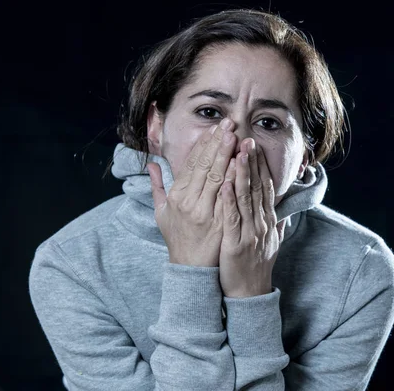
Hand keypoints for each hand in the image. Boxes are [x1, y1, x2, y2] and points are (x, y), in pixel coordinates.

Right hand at [147, 119, 235, 266]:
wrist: (191, 268)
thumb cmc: (178, 237)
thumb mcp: (161, 213)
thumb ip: (157, 186)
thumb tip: (152, 164)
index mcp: (177, 196)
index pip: (192, 164)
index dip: (203, 145)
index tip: (214, 129)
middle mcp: (189, 202)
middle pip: (206, 167)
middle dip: (218, 143)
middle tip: (229, 125)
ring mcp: (205, 213)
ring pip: (217, 178)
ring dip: (227, 156)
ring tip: (237, 138)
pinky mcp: (220, 223)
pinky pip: (228, 197)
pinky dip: (235, 180)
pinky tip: (241, 166)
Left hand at [219, 138, 286, 296]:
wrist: (250, 293)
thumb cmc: (257, 266)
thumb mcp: (272, 242)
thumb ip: (278, 225)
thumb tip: (285, 212)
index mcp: (268, 220)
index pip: (265, 187)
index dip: (260, 165)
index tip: (254, 146)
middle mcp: (262, 223)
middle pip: (257, 187)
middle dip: (252, 162)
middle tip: (247, 138)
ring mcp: (251, 233)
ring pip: (246, 198)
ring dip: (242, 174)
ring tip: (237, 153)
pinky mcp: (237, 244)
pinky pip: (233, 218)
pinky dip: (229, 200)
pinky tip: (224, 184)